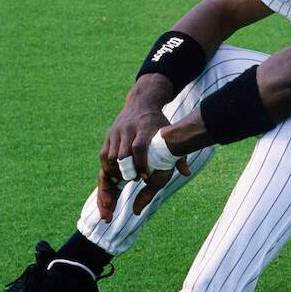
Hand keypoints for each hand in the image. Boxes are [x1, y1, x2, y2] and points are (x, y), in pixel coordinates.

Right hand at [95, 81, 191, 221]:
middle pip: (121, 154)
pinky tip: (112, 181)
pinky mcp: (108, 137)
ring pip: (110, 157)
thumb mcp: (170, 134)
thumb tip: (186, 173)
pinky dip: (107, 169)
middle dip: (124, 172)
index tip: (144, 178)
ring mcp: (116, 133)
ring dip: (113, 174)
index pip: (139, 147)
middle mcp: (127, 130)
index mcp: (144, 128)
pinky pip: (104, 156)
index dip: (141, 163)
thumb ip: (178, 154)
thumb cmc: (158, 124)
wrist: (141, 103)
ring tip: (117, 188)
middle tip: (129, 184)